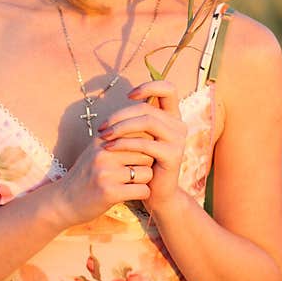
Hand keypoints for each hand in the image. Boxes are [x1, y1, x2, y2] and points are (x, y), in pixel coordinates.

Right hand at [51, 136, 154, 227]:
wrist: (63, 201)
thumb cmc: (87, 174)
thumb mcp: (98, 150)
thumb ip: (119, 138)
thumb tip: (149, 127)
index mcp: (104, 140)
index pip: (141, 135)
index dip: (146, 148)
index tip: (141, 157)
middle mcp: (104, 153)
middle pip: (147, 154)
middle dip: (147, 164)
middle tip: (136, 173)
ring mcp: (106, 173)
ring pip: (148, 173)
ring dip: (145, 181)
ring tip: (132, 183)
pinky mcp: (110, 192)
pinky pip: (143, 190)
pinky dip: (142, 194)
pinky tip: (132, 195)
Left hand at [97, 80, 187, 213]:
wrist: (156, 194)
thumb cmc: (143, 164)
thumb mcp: (140, 139)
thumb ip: (135, 121)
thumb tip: (120, 105)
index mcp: (172, 117)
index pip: (169, 89)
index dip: (149, 86)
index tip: (129, 95)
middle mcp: (179, 125)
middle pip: (148, 107)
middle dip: (120, 115)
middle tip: (102, 127)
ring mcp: (178, 140)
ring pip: (148, 121)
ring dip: (121, 127)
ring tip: (103, 136)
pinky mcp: (173, 155)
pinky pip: (146, 143)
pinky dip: (124, 143)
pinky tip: (109, 148)